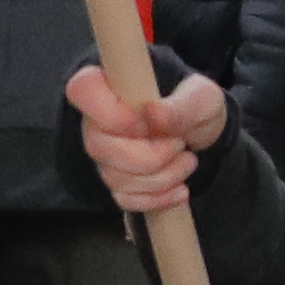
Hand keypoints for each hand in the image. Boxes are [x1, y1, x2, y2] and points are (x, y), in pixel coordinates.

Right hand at [68, 60, 227, 214]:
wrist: (202, 133)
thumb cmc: (196, 105)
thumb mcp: (203, 97)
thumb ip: (182, 105)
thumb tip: (154, 113)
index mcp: (112, 84)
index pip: (82, 89)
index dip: (110, 113)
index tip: (146, 122)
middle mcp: (98, 119)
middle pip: (98, 145)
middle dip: (148, 156)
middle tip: (179, 144)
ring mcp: (105, 152)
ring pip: (114, 177)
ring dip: (160, 177)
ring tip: (187, 160)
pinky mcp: (117, 180)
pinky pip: (125, 199)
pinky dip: (157, 198)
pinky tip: (180, 188)